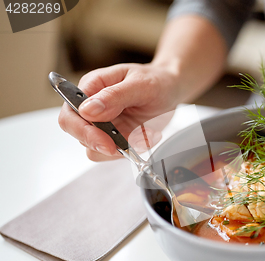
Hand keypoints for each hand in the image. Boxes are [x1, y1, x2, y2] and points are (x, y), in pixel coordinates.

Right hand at [58, 63, 179, 160]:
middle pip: (79, 136)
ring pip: (97, 149)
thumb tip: (87, 110)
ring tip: (145, 134)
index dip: (84, 132)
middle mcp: (92, 107)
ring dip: (123, 147)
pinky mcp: (116, 137)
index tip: (106, 142)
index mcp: (91, 87)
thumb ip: (114, 96)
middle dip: (103, 144)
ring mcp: (103, 125)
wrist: (171, 89)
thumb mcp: (140, 84)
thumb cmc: (156, 80)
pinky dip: (134, 149)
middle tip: (126, 144)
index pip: (70, 115)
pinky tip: (148, 135)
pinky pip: (117, 153)